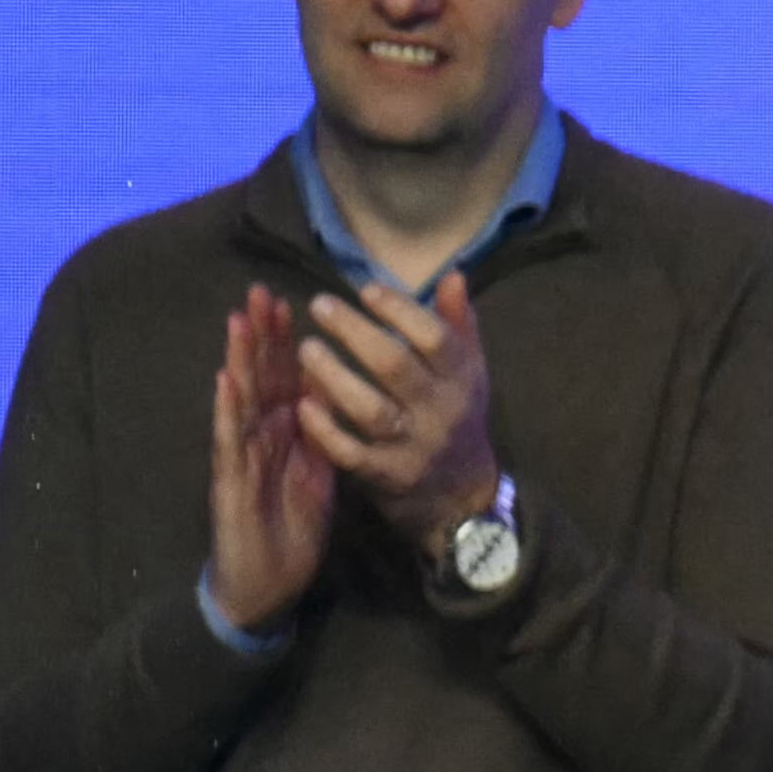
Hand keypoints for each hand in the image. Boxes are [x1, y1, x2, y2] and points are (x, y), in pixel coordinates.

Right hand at [209, 285, 336, 630]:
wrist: (265, 582)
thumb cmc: (290, 527)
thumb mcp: (319, 475)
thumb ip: (327, 435)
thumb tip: (341, 397)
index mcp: (285, 434)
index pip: (285, 380)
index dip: (288, 343)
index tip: (296, 300)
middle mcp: (260, 437)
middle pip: (260, 379)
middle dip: (262, 336)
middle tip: (263, 290)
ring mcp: (241, 457)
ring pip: (240, 401)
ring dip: (239, 360)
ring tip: (241, 319)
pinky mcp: (230, 483)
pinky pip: (231, 444)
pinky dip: (228, 411)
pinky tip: (226, 381)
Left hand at [296, 272, 500, 546]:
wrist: (461, 498)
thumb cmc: (456, 420)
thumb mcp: (469, 373)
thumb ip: (458, 325)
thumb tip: (454, 273)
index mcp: (462, 380)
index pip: (434, 338)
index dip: (399, 310)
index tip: (365, 290)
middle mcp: (440, 412)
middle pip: (394, 365)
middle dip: (353, 331)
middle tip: (319, 305)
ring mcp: (412, 446)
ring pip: (368, 408)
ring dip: (332, 375)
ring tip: (305, 348)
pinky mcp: (386, 476)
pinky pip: (350, 452)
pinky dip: (325, 428)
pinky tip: (303, 404)